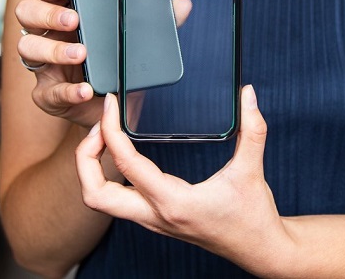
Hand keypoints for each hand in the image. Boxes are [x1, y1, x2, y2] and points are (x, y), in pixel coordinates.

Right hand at [15, 0, 191, 128]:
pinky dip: (68, 90)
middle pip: (27, 13)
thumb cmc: (119, 67)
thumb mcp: (139, 43)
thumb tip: (182, 4)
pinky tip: (86, 89)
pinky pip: (48, 91)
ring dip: (54, 49)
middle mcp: (50, 35)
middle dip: (47, 13)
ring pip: (28, 48)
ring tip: (81, 53)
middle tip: (74, 19)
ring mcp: (45, 65)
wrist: (115, 110)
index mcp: (68, 14)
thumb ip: (158, 22)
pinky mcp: (47, 94)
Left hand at [75, 86, 292, 276]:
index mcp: (174, 202)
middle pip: (95, 195)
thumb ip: (253, 129)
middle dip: (85, 158)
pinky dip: (108, 175)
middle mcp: (156, 215)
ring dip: (92, 169)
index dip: (111, 131)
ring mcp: (153, 221)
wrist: (259, 250)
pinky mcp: (156, 219)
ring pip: (101, 202)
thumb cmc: (253, 216)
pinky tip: (122, 153)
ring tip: (106, 137)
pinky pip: (117, 200)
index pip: (126, 166)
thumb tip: (249, 93)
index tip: (112, 106)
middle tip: (99, 126)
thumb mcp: (252, 170)